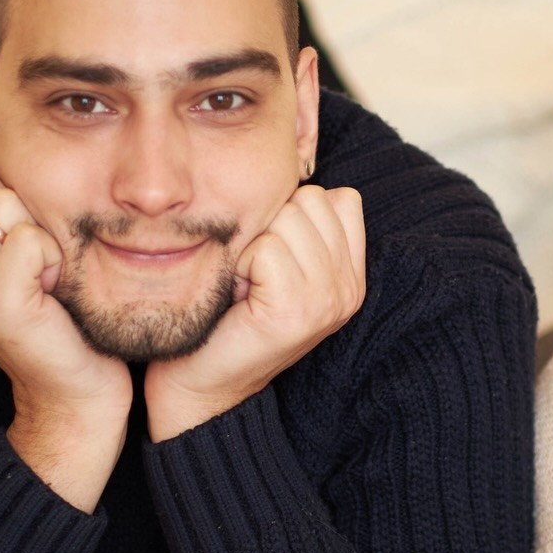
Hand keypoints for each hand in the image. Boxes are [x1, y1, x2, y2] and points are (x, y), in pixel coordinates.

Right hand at [0, 171, 131, 510]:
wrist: (72, 397)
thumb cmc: (58, 324)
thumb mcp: (15, 266)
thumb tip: (0, 158)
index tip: (18, 244)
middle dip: (18, 210)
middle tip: (35, 262)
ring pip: (2, 203)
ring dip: (38, 233)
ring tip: (44, 277)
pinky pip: (27, 237)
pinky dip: (51, 256)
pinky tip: (53, 289)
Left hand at [146, 184, 365, 440]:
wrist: (200, 388)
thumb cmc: (225, 318)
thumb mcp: (275, 266)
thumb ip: (299, 226)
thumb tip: (292, 164)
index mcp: (352, 276)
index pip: (338, 198)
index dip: (292, 215)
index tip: (269, 260)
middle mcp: (349, 289)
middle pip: (311, 200)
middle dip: (270, 226)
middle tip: (251, 275)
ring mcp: (328, 301)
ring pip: (289, 217)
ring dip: (252, 244)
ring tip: (243, 284)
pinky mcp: (296, 311)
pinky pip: (267, 247)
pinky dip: (240, 263)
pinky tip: (236, 295)